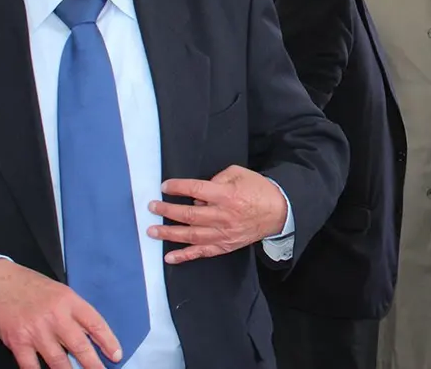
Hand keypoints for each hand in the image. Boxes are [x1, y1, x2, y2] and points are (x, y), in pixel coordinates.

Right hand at [0, 258, 119, 368]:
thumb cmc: (30, 287)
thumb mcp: (59, 292)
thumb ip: (73, 311)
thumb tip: (90, 334)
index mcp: (69, 301)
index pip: (95, 324)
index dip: (108, 341)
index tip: (116, 355)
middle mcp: (55, 316)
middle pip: (79, 346)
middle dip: (93, 364)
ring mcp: (36, 330)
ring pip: (58, 360)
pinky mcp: (18, 341)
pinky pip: (31, 365)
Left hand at [147, 165, 287, 263]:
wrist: (279, 212)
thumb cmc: (258, 190)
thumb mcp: (239, 173)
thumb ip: (216, 179)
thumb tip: (197, 193)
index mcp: (227, 195)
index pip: (196, 190)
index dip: (178, 188)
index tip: (165, 186)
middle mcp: (223, 216)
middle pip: (189, 214)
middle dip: (167, 211)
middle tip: (152, 207)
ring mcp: (224, 234)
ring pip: (191, 235)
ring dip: (169, 234)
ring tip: (152, 231)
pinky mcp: (225, 245)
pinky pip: (202, 252)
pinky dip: (185, 256)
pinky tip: (169, 257)